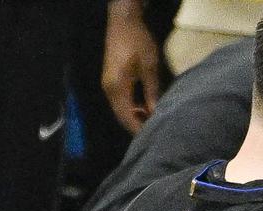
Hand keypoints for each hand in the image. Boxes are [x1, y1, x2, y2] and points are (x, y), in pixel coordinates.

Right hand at [103, 0, 161, 133]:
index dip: (139, 129)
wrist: (123, 21)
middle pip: (121, 116)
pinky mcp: (110, 80)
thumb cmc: (138, 42)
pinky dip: (130, 107)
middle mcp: (109, 89)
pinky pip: (119, 100)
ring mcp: (107, 84)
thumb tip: (155, 114)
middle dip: (136, 125)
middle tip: (154, 131)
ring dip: (134, 116)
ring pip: (120, 109)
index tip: (153, 137)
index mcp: (117, 88)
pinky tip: (143, 107)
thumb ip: (152, 93)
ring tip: (151, 120)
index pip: (127, 117)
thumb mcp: (150, 68)